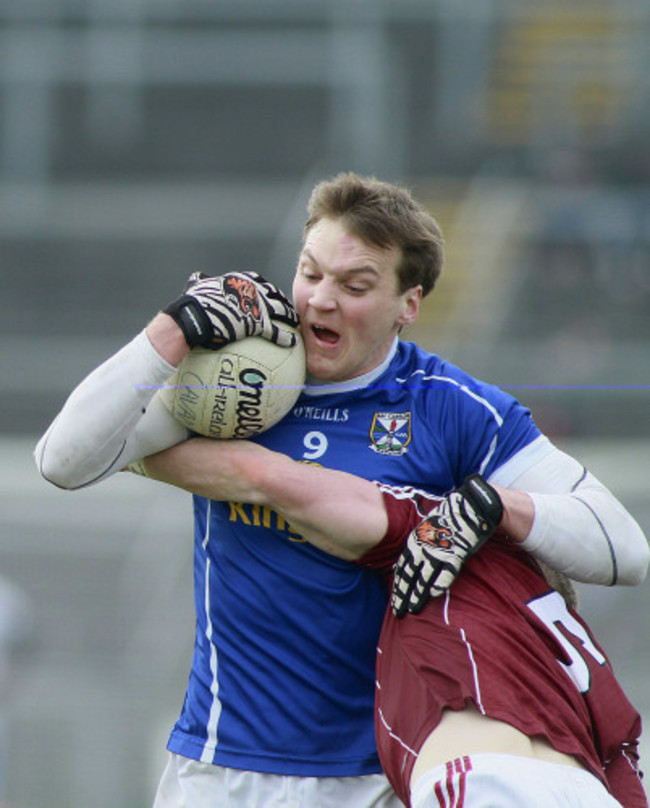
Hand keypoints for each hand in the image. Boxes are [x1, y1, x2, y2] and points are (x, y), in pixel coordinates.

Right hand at [164, 271, 299, 348]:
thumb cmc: (193, 302)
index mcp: (239, 280)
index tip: (269, 293)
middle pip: (273, 294)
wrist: (195, 315)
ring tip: (296, 322)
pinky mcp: (258, 323)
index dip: (265, 288)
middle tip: (286, 307)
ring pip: (280, 310)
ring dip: (290, 316)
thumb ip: (201, 282)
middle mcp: (252, 290)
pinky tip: (292, 342)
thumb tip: (196, 278)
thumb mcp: (197, 287)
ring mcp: (257, 306)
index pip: (257, 281)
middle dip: (281, 300)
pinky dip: (285, 337)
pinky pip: (276, 331)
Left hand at [391, 474, 502, 616]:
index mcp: (415, 540)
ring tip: (413, 609)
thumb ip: (421, 542)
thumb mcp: (428, 528)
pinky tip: (433, 595)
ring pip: (424, 577)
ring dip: (418, 594)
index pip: (403, 567)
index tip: (395, 599)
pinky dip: (439, 583)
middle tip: (398, 611)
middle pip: (410, 575)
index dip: (399, 584)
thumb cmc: (450, 517)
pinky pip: (445, 572)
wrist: (470, 505)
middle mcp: (423, 547)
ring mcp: (438, 550)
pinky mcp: (455, 552)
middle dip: (403, 594)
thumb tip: (414, 557)